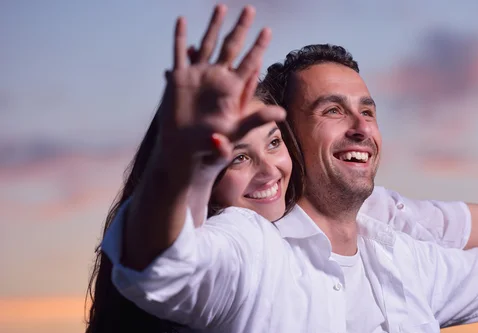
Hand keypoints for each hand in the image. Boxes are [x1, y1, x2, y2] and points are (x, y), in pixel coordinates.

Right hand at [159, 5, 285, 174]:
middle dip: (240, 28)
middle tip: (249, 9)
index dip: (258, 47)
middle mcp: (217, 80)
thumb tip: (282, 114)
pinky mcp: (179, 81)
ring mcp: (198, 78)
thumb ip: (257, 120)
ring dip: (213, 26)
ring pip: (207, 45)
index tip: (268, 31)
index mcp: (233, 90)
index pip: (250, 63)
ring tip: (220, 7)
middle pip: (231, 48)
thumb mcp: (236, 133)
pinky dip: (180, 38)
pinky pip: (179, 54)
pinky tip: (181, 21)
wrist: (185, 155)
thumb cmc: (212, 149)